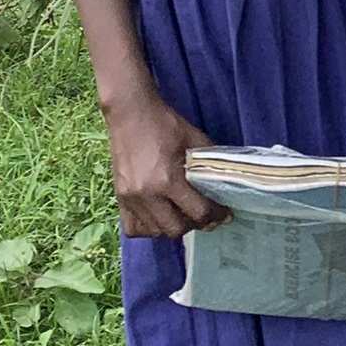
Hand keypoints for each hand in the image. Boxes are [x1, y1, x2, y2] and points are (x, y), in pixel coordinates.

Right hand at [103, 88, 225, 239]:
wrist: (131, 113)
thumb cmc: (165, 124)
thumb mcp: (195, 140)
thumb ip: (209, 164)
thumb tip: (226, 183)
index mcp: (168, 179)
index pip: (198, 212)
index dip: (216, 216)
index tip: (224, 215)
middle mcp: (147, 194)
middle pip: (176, 229)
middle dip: (195, 224)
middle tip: (205, 215)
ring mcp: (130, 198)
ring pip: (155, 232)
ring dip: (173, 227)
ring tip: (183, 214)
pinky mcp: (119, 198)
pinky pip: (133, 228)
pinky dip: (149, 228)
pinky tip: (159, 216)